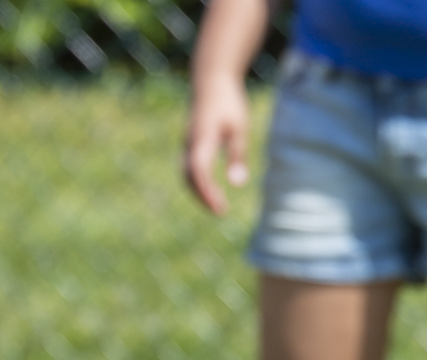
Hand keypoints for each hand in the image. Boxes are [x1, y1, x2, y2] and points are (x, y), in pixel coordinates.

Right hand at [185, 77, 252, 215]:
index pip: (199, 172)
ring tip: (217, 206)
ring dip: (199, 193)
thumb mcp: (239, 128)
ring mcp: (187, 145)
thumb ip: (237, 155)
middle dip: (203, 197)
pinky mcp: (189, 145)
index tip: (221, 207)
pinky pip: (188, 170)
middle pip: (190, 179)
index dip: (208, 192)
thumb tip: (238, 184)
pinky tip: (211, 192)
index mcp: (202, 138)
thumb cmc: (228, 103)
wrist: (210, 81)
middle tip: (221, 211)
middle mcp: (190, 144)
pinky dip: (197, 184)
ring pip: (187, 176)